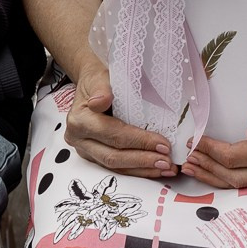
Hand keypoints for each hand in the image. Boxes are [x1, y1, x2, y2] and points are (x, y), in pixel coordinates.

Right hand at [62, 56, 173, 177]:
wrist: (89, 88)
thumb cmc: (98, 81)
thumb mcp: (100, 77)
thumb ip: (101, 88)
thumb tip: (101, 101)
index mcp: (80, 120)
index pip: (113, 134)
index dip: (139, 141)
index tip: (163, 144)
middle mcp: (79, 140)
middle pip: (113, 156)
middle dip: (142, 161)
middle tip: (167, 161)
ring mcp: (85, 151)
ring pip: (115, 167)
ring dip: (142, 170)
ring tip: (166, 168)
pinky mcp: (94, 157)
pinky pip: (116, 168)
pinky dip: (137, 170)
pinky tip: (155, 169)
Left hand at [184, 74, 246, 189]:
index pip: (236, 157)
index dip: (212, 151)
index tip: (195, 141)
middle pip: (235, 176)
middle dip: (208, 168)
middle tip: (188, 158)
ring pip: (238, 183)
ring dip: (212, 177)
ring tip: (192, 168)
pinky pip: (243, 179)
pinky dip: (223, 177)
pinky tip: (208, 171)